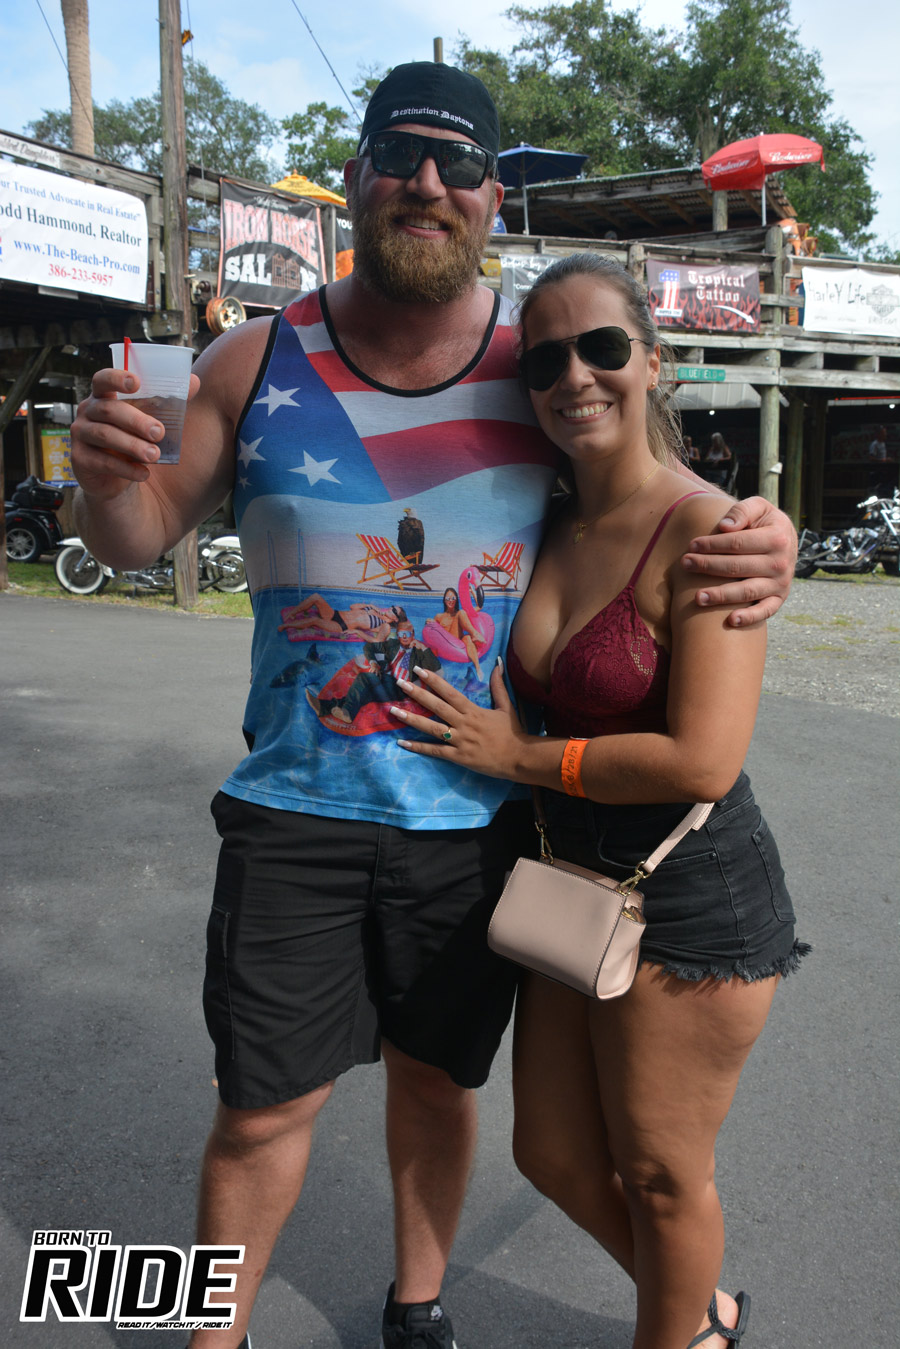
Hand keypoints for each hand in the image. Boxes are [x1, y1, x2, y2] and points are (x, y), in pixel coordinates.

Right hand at [70, 367, 200, 500]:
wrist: (117, 478)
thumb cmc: (134, 439)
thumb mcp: (151, 419)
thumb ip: (170, 401)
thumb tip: (194, 382)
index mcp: (103, 396)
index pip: (102, 380)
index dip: (116, 378)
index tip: (136, 383)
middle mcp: (88, 412)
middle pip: (109, 410)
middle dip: (136, 420)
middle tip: (159, 432)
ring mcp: (81, 435)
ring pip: (105, 435)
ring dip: (133, 445)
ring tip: (156, 455)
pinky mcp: (80, 459)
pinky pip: (103, 462)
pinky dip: (126, 469)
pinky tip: (144, 474)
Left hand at [390, 662, 525, 778]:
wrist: (520, 758)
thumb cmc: (513, 732)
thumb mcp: (507, 706)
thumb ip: (498, 686)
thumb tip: (498, 664)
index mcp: (473, 710)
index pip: (449, 693)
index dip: (433, 681)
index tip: (418, 670)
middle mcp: (464, 723)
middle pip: (436, 706)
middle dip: (417, 694)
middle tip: (399, 684)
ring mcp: (460, 740)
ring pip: (431, 728)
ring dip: (411, 719)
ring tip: (393, 711)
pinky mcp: (458, 757)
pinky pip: (435, 751)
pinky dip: (418, 747)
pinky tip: (402, 742)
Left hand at [682, 496, 796, 626]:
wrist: (786, 541)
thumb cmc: (764, 523)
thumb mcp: (759, 507)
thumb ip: (742, 511)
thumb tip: (725, 526)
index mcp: (777, 538)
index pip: (738, 543)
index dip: (713, 544)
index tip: (692, 545)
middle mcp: (781, 563)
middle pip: (737, 567)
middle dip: (708, 566)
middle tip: (685, 564)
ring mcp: (780, 583)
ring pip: (747, 592)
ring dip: (721, 595)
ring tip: (697, 597)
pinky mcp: (778, 599)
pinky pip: (765, 611)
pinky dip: (750, 618)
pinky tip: (731, 621)